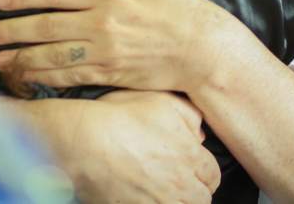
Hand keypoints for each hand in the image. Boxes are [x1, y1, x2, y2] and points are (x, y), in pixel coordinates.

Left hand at [0, 0, 234, 93]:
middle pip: (46, 26)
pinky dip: (45, 78)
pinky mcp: (110, 74)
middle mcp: (101, 22)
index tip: (0, 0)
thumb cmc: (178, 4)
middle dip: (12, 29)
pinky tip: (27, 77)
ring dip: (21, 58)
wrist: (202, 48)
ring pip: (52, 55)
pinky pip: (70, 77)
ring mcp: (104, 51)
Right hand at [47, 90, 219, 203]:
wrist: (81, 141)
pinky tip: (146, 198)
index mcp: (188, 156)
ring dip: (177, 202)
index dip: (204, 172)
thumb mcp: (159, 100)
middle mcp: (178, 185)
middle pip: (201, 200)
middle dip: (194, 192)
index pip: (212, 175)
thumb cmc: (116, 118)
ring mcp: (157, 203)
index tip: (197, 170)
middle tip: (181, 184)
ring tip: (164, 193)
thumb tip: (199, 134)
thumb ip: (189, 115)